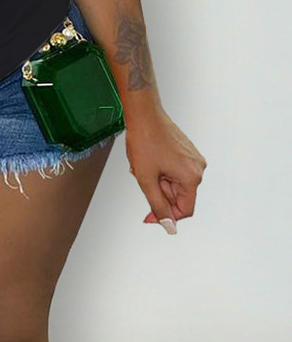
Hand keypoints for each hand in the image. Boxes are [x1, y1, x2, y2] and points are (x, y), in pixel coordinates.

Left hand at [125, 107, 206, 232]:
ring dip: (158, 183)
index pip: (185, 210)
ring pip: (175, 185)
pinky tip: (150, 163)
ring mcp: (193, 160)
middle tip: (144, 180)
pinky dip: (161, 173)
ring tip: (145, 169)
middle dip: (159, 193)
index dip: (166, 216)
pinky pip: (175, 172)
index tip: (150, 215)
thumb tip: (169, 226)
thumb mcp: (147, 180)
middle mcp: (198, 168)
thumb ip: (159, 206)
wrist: (144, 115)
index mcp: (192, 177)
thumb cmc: (145, 140)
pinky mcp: (187, 153)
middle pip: (179, 197)